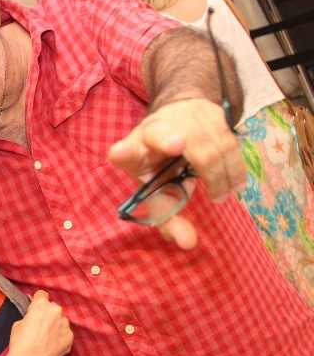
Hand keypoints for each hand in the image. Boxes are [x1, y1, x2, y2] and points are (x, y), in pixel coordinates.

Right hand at [7, 291, 72, 355]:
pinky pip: (65, 333)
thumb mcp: (19, 323)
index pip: (42, 295)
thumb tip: (35, 319)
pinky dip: (60, 337)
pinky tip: (52, 345)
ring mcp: (65, 324)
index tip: (36, 309)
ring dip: (56, 326)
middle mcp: (56, 311)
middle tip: (41, 326)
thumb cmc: (20, 341)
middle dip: (49, 315)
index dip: (38, 302)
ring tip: (47, 338)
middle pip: (53, 308)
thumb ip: (30, 316)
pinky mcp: (70, 337)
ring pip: (61, 321)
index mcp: (42, 304)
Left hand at [108, 98, 244, 248]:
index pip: (124, 152)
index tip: (120, 153)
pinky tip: (235, 183)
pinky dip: (235, 166)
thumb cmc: (163, 165)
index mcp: (134, 151)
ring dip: (220, 175)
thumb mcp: (159, 191)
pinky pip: (228, 141)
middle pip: (165, 138)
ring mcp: (181, 116)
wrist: (179, 120)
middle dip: (181, 151)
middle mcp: (153, 129)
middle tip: (206, 186)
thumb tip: (188, 243)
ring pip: (206, 145)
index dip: (122, 153)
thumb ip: (169, 218)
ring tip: (221, 196)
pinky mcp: (208, 112)